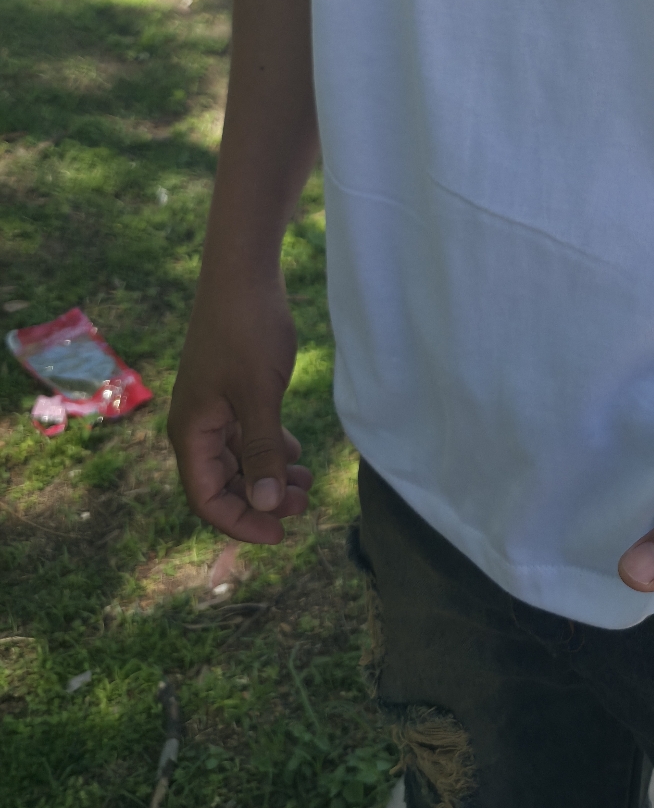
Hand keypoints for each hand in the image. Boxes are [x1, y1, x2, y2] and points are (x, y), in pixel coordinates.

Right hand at [168, 265, 311, 544]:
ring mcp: (213, 407)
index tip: (281, 532)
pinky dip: (269, 449)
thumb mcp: (260, 396)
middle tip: (304, 502)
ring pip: (238, 459)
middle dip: (261, 500)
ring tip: (307, 481)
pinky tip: (296, 452)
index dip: (241, 522)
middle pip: (223, 483)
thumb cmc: (248, 331)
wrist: (243, 274)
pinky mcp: (230, 390)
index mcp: (192, 432)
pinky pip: (246, 434)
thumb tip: (265, 504)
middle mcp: (196, 425)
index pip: (207, 498)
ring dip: (268, 475)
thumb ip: (263, 452)